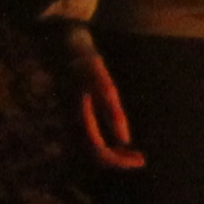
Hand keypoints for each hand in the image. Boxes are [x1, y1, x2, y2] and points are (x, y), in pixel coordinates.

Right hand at [60, 41, 145, 174]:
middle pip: (94, 156)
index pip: (99, 153)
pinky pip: (89, 139)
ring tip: (134, 153)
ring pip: (91, 149)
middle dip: (118, 161)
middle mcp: (71, 124)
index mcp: (78, 119)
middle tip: (141, 160)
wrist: (62, 42)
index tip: (140, 161)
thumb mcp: (102, 80)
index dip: (120, 161)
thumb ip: (112, 110)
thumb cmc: (84, 59)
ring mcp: (70, 120)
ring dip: (113, 155)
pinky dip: (107, 144)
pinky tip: (120, 140)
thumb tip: (124, 140)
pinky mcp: (73, 115)